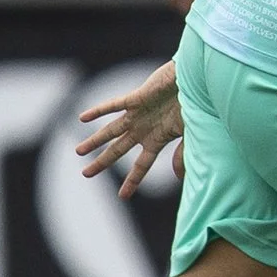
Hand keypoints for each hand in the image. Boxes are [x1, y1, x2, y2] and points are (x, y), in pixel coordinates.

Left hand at [75, 61, 185, 198]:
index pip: (141, 166)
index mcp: (158, 140)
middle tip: (85, 174)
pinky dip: (98, 111)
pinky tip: (83, 118)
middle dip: (102, 162)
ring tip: (78, 151)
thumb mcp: (191, 134)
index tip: (123, 196)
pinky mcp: (136, 98)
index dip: (132, 181)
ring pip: (110, 131)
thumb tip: (179, 177)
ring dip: (94, 141)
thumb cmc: (198, 106)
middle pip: (118, 150)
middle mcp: (144, 129)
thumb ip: (182, 154)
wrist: (197, 80)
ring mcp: (138, 114)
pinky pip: (113, 106)